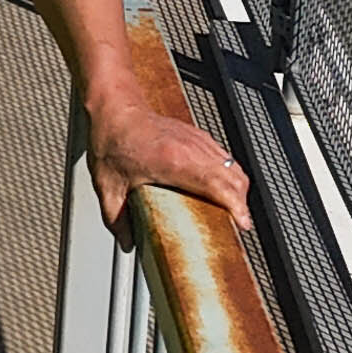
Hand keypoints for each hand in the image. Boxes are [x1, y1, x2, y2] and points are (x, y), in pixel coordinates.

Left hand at [86, 95, 250, 236]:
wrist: (114, 109)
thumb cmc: (112, 141)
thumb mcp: (109, 187)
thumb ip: (117, 220)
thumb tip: (126, 243)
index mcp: (173, 162)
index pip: (218, 185)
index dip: (236, 205)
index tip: (242, 222)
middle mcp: (191, 149)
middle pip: (234, 177)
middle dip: (242, 203)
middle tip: (237, 223)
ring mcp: (197, 140)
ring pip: (233, 166)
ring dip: (238, 189)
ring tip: (233, 209)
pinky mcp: (197, 136)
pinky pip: (225, 157)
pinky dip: (230, 174)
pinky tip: (222, 188)